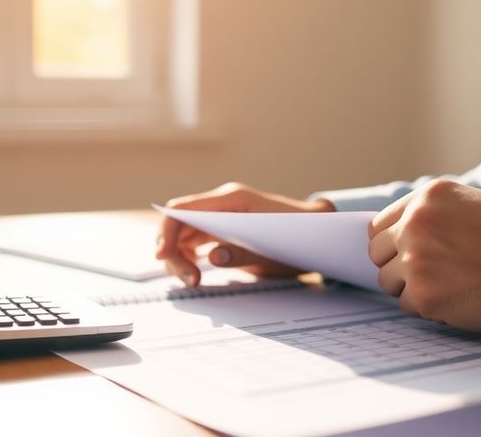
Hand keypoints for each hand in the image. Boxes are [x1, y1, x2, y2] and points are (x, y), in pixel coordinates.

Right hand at [156, 182, 334, 285]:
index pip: (182, 210)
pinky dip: (188, 256)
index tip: (163, 256)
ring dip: (180, 257)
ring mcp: (221, 216)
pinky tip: (196, 273)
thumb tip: (212, 258)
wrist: (318, 234)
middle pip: (178, 223)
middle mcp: (221, 204)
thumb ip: (240, 254)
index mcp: (231, 200)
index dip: (167, 232)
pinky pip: (194, 239)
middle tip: (190, 280)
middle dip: (173, 252)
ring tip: (194, 280)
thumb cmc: (297, 239)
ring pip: (183, 234)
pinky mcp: (223, 229)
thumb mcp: (271, 252)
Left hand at [368, 180, 480, 332]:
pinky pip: (408, 306)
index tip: (407, 254)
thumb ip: (435, 216)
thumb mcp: (473, 204)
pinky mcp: (424, 295)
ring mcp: (415, 260)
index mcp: (427, 198)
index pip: (380, 225)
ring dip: (412, 289)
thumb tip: (402, 236)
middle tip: (427, 275)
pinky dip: (428, 309)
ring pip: (388, 282)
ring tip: (449, 287)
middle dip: (396, 266)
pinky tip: (458, 300)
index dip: (393, 243)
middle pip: (376, 253)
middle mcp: (414, 225)